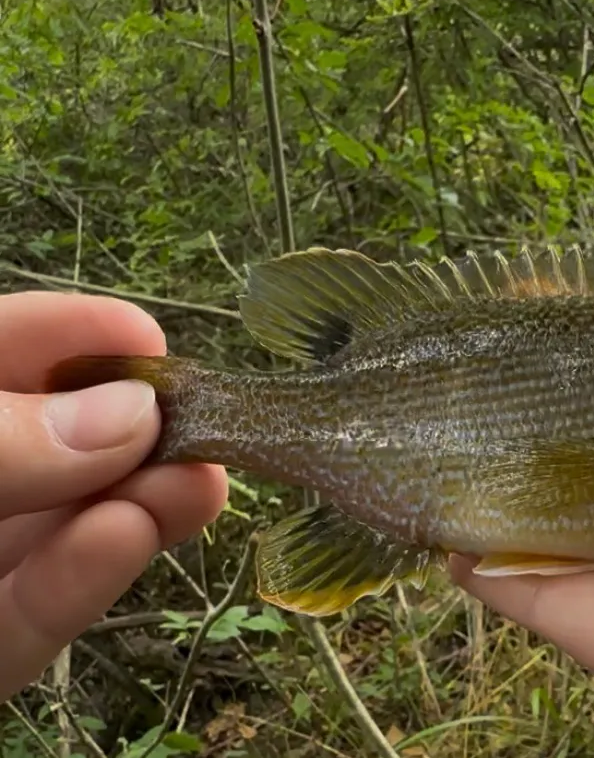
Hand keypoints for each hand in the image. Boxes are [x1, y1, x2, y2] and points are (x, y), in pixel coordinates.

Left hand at [0, 292, 226, 701]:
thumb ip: (0, 439)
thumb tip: (134, 411)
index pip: (12, 348)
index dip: (83, 336)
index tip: (154, 341)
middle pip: (63, 441)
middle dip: (139, 429)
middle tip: (212, 424)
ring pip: (66, 528)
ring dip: (138, 504)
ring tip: (200, 484)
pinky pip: (32, 617)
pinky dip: (85, 580)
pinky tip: (128, 537)